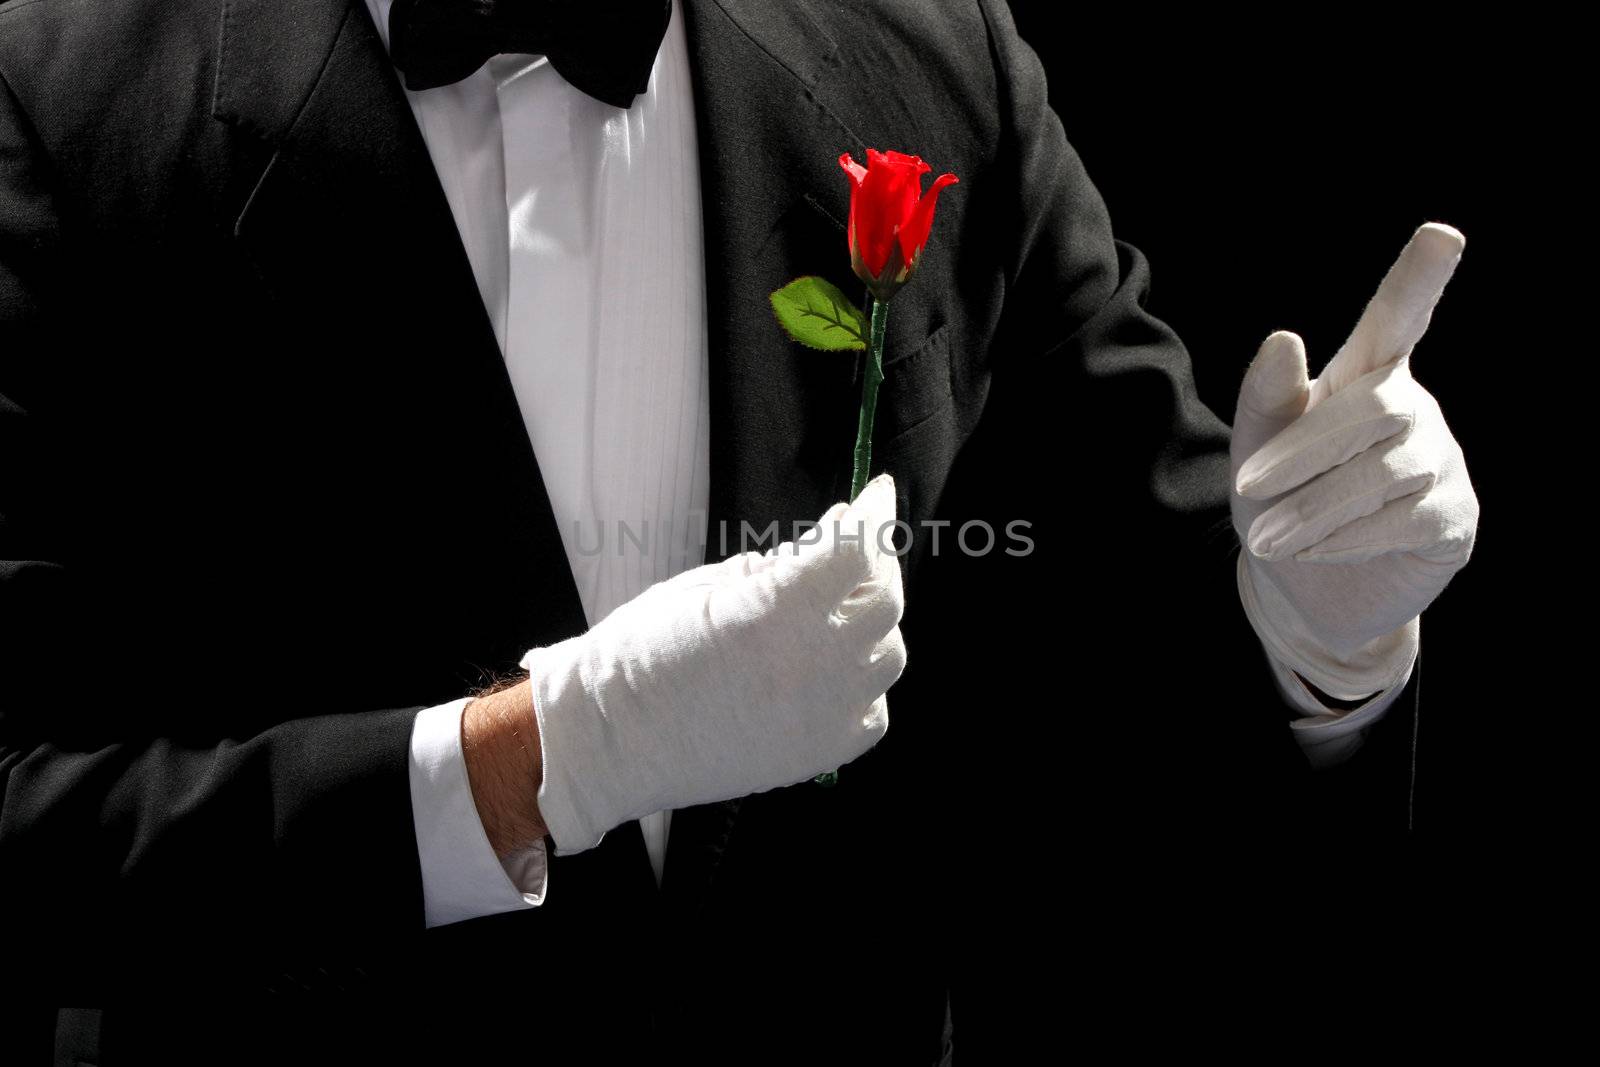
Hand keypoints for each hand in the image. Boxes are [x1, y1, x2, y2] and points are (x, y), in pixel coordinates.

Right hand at [520, 474, 905, 852]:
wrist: (610, 742)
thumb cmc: (641, 653)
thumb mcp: (704, 587)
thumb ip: (774, 567)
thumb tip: (826, 542)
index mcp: (778, 613)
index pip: (858, 549)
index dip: (874, 513)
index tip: (875, 494)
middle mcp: (815, 665)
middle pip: (885, 599)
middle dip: (876, 562)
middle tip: (853, 547)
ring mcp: (824, 716)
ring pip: (889, 655)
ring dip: (871, 622)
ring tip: (838, 608)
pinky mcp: (821, 754)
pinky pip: (872, 710)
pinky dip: (863, 681)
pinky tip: (833, 667)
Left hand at [1230, 223, 1478, 699]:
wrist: (1300, 590)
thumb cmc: (1278, 501)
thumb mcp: (1255, 450)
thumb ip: (1265, 398)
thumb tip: (1285, 337)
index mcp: (1364, 377)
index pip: (1397, 319)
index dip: (1418, 279)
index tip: (1440, 235)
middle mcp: (1412, 409)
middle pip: (1375, 407)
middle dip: (1305, 450)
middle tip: (1246, 489)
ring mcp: (1441, 462)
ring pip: (1386, 470)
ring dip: (1315, 506)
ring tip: (1267, 537)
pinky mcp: (1454, 518)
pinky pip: (1406, 518)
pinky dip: (1348, 536)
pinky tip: (1315, 550)